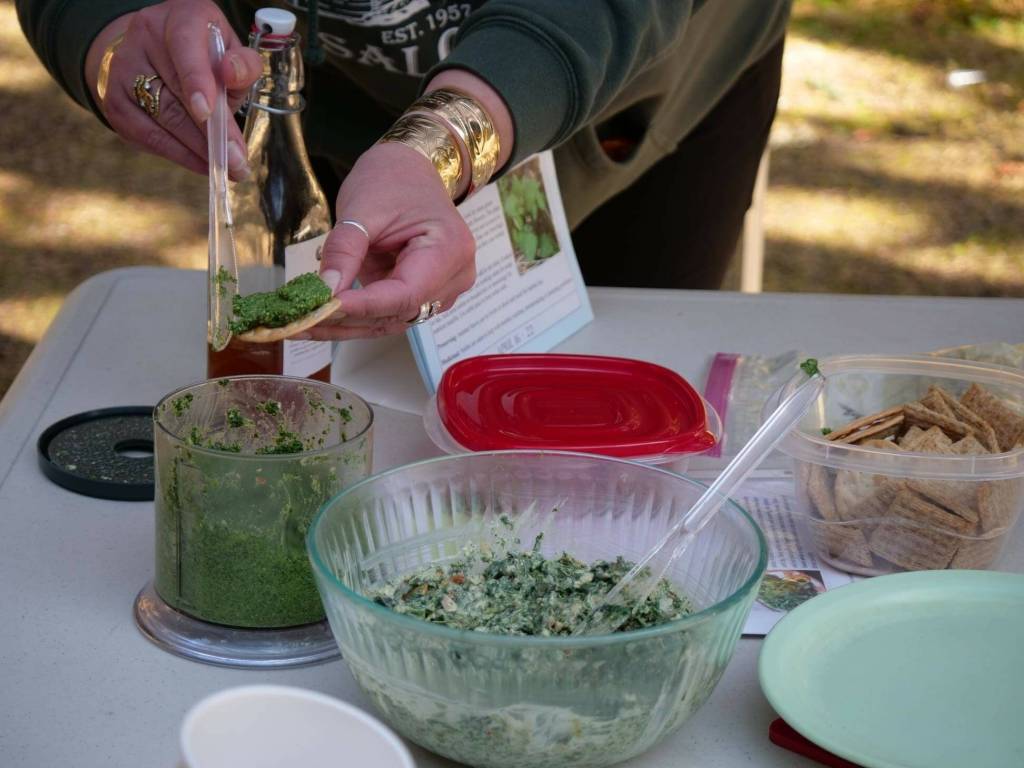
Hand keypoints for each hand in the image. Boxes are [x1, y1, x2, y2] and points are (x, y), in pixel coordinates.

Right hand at [84, 0, 260, 178]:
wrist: (158, 54)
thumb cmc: (206, 56)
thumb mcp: (231, 53)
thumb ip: (243, 64)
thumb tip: (233, 74)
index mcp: (180, 17)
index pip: (184, 44)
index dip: (195, 78)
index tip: (208, 112)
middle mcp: (145, 36)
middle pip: (176, 92)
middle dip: (211, 133)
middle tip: (236, 160)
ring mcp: (123, 68)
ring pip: (162, 118)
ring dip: (197, 149)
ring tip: (225, 166)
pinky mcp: (114, 101)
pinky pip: (147, 135)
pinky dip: (178, 154)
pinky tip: (201, 163)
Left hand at [302, 142, 476, 339]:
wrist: (411, 173)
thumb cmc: (392, 182)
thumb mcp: (361, 210)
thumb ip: (345, 251)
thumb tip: (325, 292)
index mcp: (448, 250)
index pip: (405, 294)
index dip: (364, 306)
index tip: (323, 309)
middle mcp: (454, 278)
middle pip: (398, 313)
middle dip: (347, 320)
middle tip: (299, 323)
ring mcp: (442, 290)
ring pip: (391, 320)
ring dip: (347, 325)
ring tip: (302, 325)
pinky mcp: (424, 296)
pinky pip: (389, 314)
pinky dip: (355, 317)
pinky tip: (321, 318)